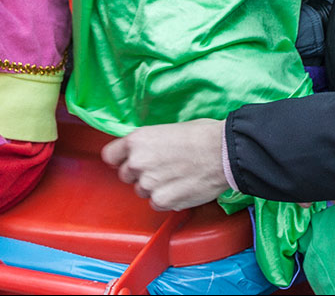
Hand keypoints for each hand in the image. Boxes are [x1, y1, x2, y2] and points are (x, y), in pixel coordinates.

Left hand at [101, 118, 228, 210]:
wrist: (224, 152)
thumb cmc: (201, 135)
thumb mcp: (166, 130)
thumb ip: (148, 145)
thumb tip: (143, 153)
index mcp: (137, 140)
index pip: (110, 156)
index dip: (120, 159)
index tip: (128, 161)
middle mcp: (137, 162)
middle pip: (125, 175)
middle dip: (140, 174)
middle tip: (162, 168)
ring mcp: (149, 184)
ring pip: (142, 191)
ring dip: (155, 188)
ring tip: (176, 177)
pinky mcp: (163, 201)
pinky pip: (157, 204)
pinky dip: (167, 199)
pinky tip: (182, 187)